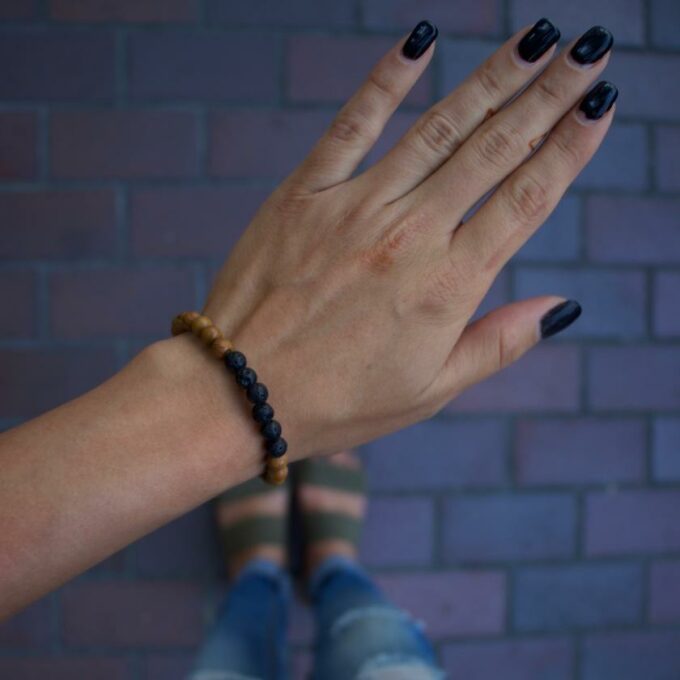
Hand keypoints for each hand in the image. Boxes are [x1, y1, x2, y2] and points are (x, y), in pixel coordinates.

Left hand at [202, 20, 614, 459]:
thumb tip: (562, 307)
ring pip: (438, 128)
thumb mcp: (430, 391)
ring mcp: (355, 207)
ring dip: (492, 77)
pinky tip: (420, 39)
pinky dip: (387, 79)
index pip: (527, 200)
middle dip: (549, 95)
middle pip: (494, 149)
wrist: (240, 392)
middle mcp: (410, 235)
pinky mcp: (305, 193)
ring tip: (535, 40)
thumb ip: (498, 344)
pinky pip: (352, 124)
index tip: (601, 105)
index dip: (571, 148)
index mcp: (448, 286)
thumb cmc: (339, 401)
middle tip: (590, 52)